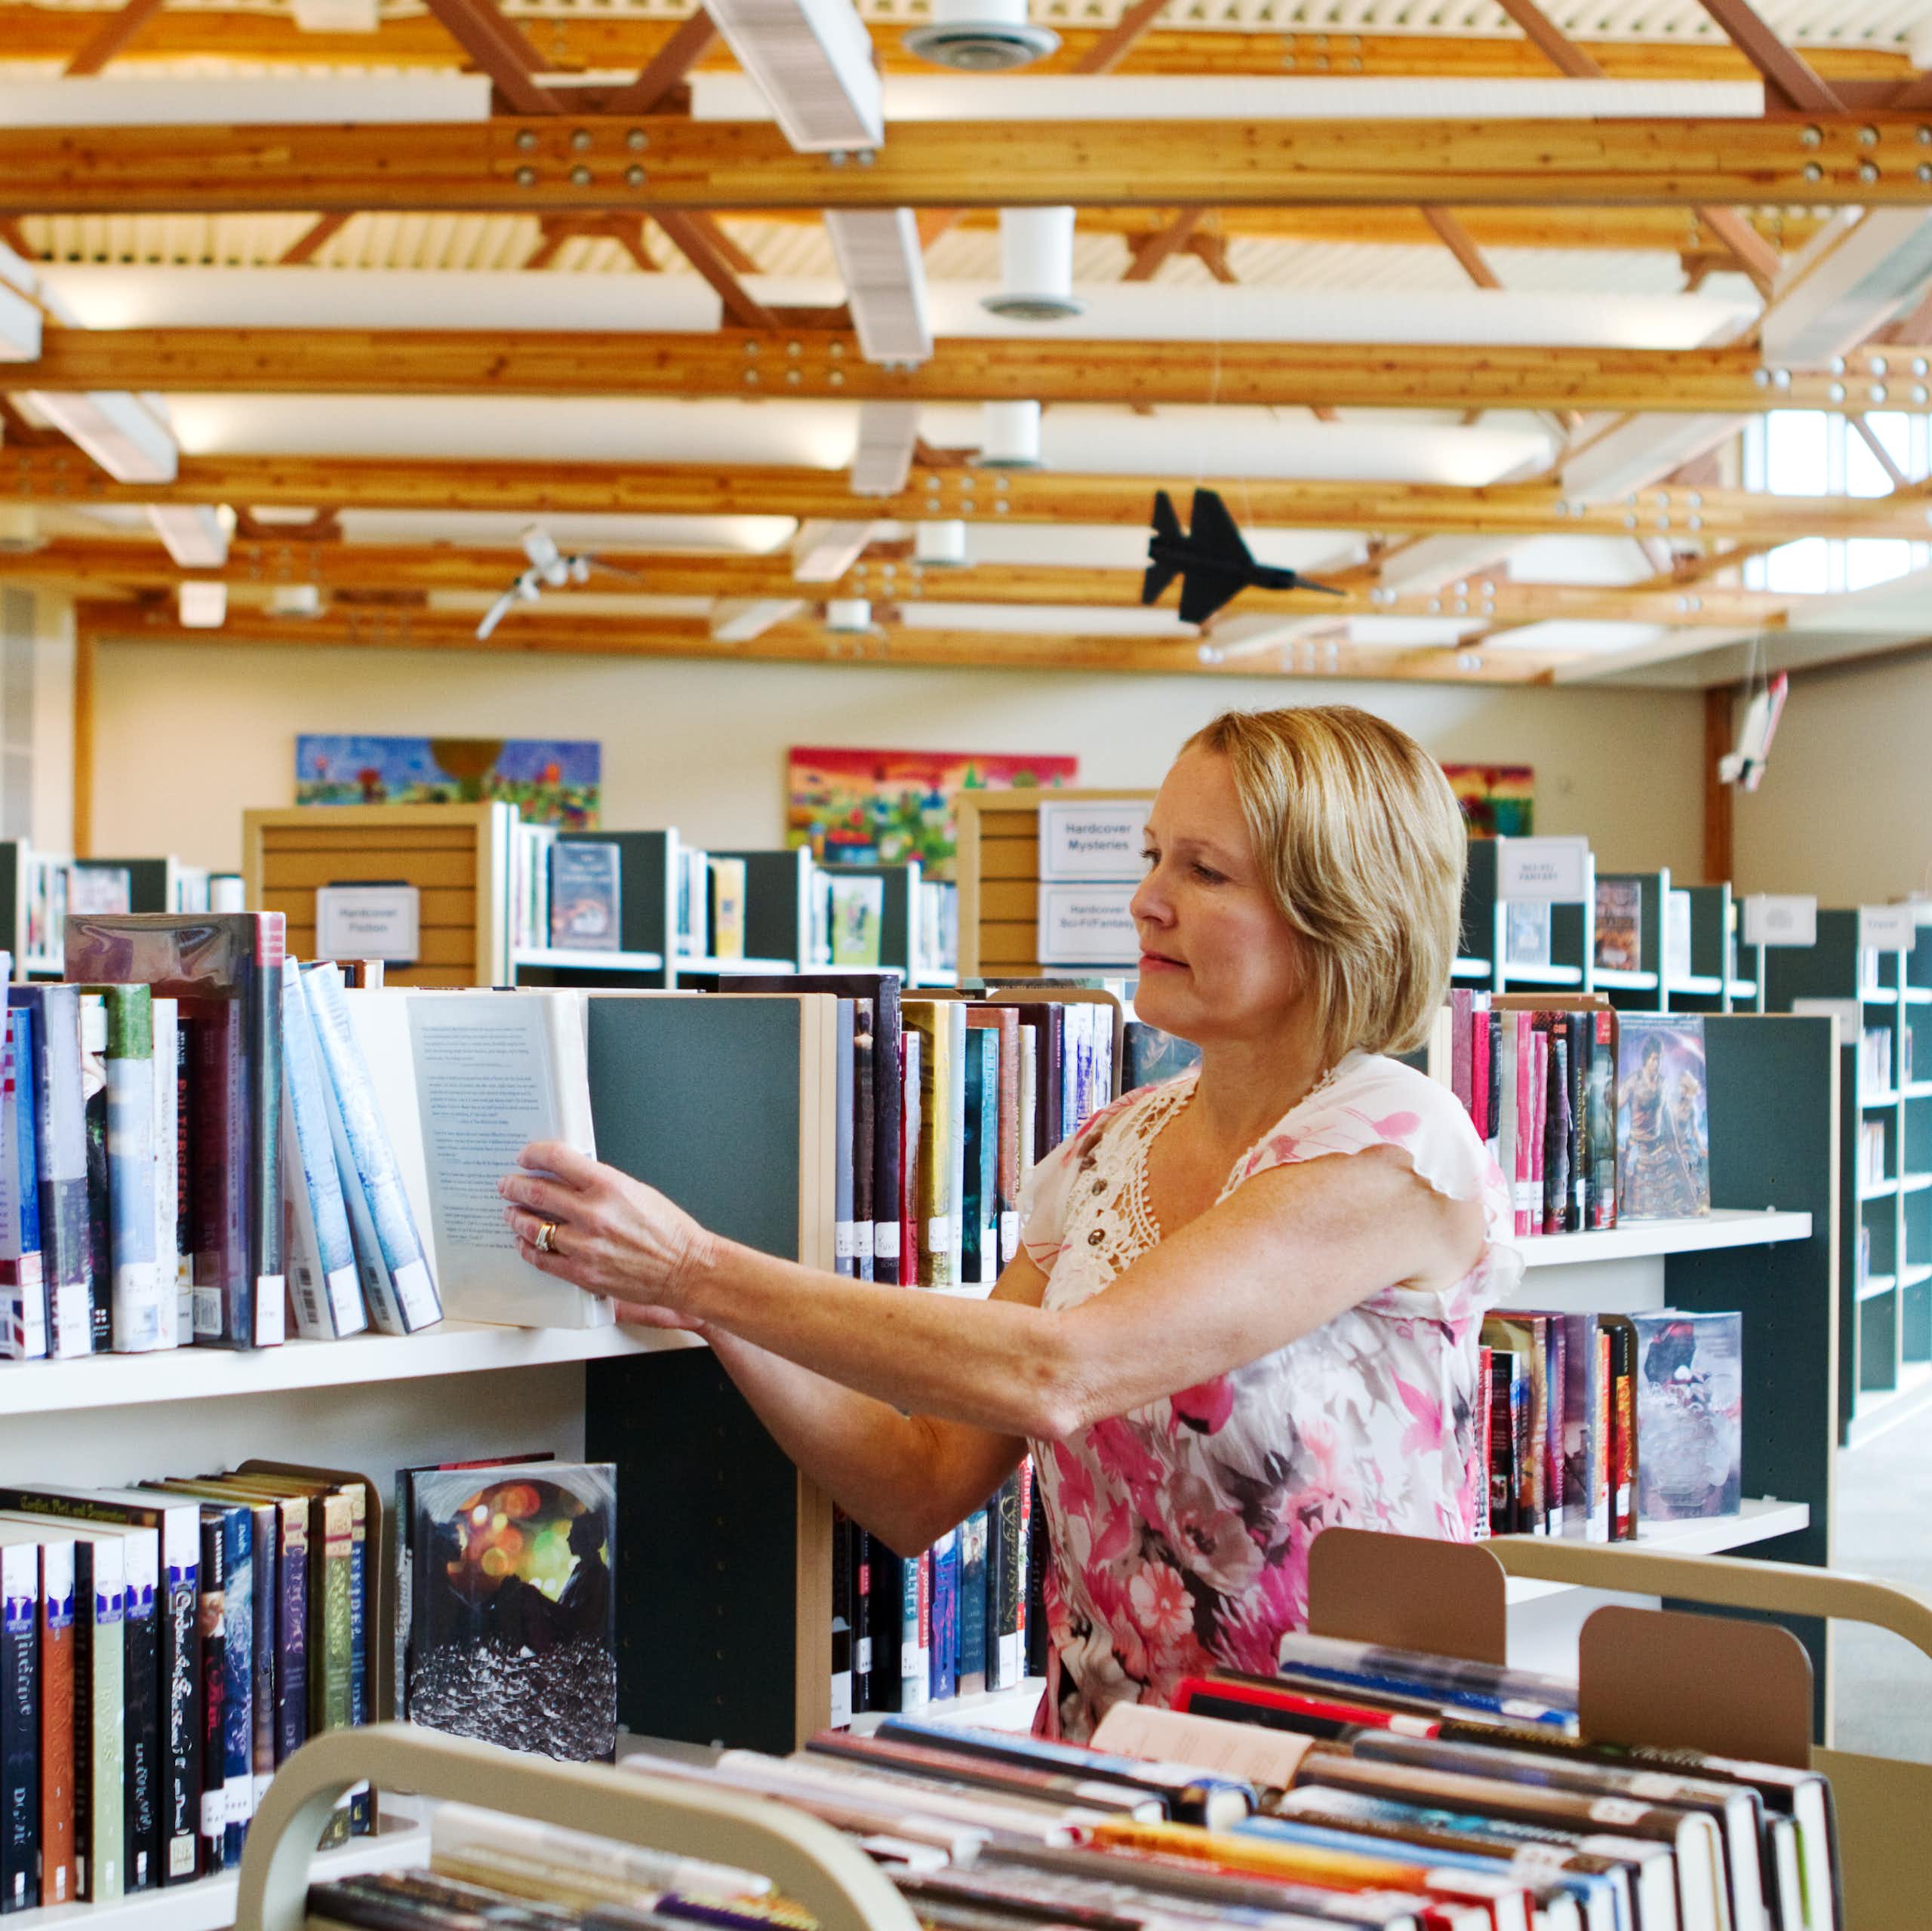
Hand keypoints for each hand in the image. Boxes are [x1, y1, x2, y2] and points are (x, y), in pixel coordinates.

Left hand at [498, 1141, 717, 1320]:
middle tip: (507, 1184)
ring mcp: (585, 1245)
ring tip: (512, 1213)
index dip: (534, 1154)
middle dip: (515, 1186)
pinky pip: (542, 1258)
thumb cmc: (669, 1231)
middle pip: (537, 1192)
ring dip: (517, 1217)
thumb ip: (601, 1184)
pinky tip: (525, 1243)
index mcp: (609, 1186)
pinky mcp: (582, 1273)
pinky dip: (528, 1248)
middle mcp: (593, 1213)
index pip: (557, 1159)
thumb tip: (570, 1178)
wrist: (685, 1268)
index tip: (526, 1156)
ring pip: (533, 1227)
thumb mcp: (637, 1191)